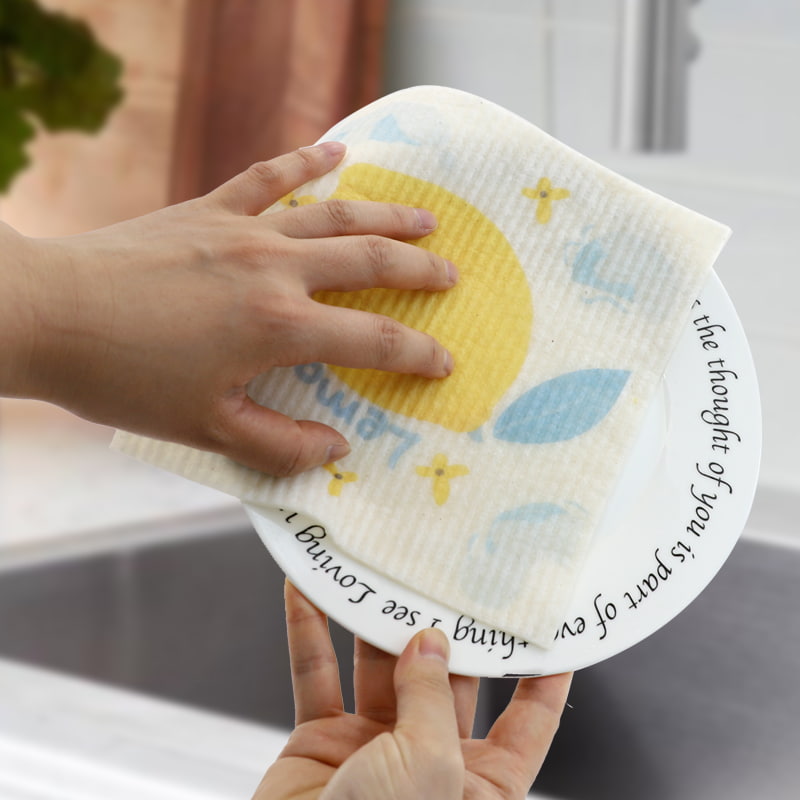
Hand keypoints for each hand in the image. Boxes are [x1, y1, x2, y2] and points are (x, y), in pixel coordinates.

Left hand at [1, 142, 456, 474]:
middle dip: (420, 270)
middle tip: (453, 275)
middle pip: (369, 261)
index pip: (374, 339)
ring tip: (428, 216)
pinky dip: (307, 161)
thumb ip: (280, 447)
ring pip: (334, 213)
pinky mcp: (209, 209)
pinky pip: (269, 177)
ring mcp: (243, 231)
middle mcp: (273, 270)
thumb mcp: (207, 430)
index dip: (418, 352)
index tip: (445, 360)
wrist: (50, 314)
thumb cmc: (126, 380)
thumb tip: (337, 448)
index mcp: (278, 327)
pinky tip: (339, 151)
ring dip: (388, 213)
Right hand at [255, 582, 571, 799]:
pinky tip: (304, 592)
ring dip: (374, 620)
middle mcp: (430, 760)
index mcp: (481, 785)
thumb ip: (432, 696)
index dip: (539, 673)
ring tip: (379, 570)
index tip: (543, 623)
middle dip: (443, 627)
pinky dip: (308, 632)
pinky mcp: (320, 743)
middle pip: (445, 677)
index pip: (527, 719)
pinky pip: (314, 675)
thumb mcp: (431, 765)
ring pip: (379, 666)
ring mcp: (373, 749)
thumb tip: (428, 644)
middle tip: (444, 571)